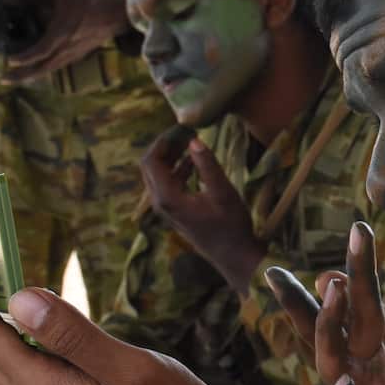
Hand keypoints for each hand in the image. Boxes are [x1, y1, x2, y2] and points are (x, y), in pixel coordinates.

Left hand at [2, 0, 128, 83]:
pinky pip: (57, 66)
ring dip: (31, 75)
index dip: (25, 58)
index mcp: (62, 34)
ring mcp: (73, 54)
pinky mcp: (77, 55)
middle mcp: (66, 48)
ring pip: (49, 69)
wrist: (115, 16)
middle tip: (3, 80)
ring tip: (16, 78)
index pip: (41, 51)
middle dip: (22, 76)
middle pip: (42, 68)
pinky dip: (44, 69)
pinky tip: (36, 69)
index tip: (10, 61)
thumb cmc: (90, 3)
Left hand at [140, 125, 264, 293]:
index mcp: (168, 197)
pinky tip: (194, 163)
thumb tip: (194, 140)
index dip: (163, 141)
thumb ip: (208, 166)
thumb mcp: (223, 193)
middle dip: (164, 147)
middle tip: (184, 133)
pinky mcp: (175, 213)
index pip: (151, 161)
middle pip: (150, 167)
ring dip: (171, 158)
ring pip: (158, 176)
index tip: (181, 129)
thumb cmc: (231, 225)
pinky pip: (167, 185)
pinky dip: (177, 171)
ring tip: (189, 143)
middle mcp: (161, 203)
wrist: (234, 256)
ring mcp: (166, 210)